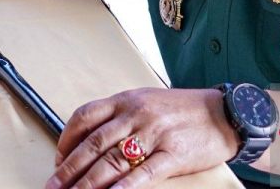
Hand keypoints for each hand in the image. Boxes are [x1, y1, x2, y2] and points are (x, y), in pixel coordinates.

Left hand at [46, 87, 238, 188]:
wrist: (226, 113)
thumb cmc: (185, 110)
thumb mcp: (147, 102)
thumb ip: (121, 116)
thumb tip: (92, 139)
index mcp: (127, 99)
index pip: (85, 116)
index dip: (66, 139)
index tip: (57, 159)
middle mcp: (136, 113)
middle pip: (93, 143)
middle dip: (69, 168)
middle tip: (53, 185)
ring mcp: (154, 133)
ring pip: (112, 161)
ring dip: (88, 182)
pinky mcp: (173, 154)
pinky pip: (144, 174)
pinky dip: (124, 187)